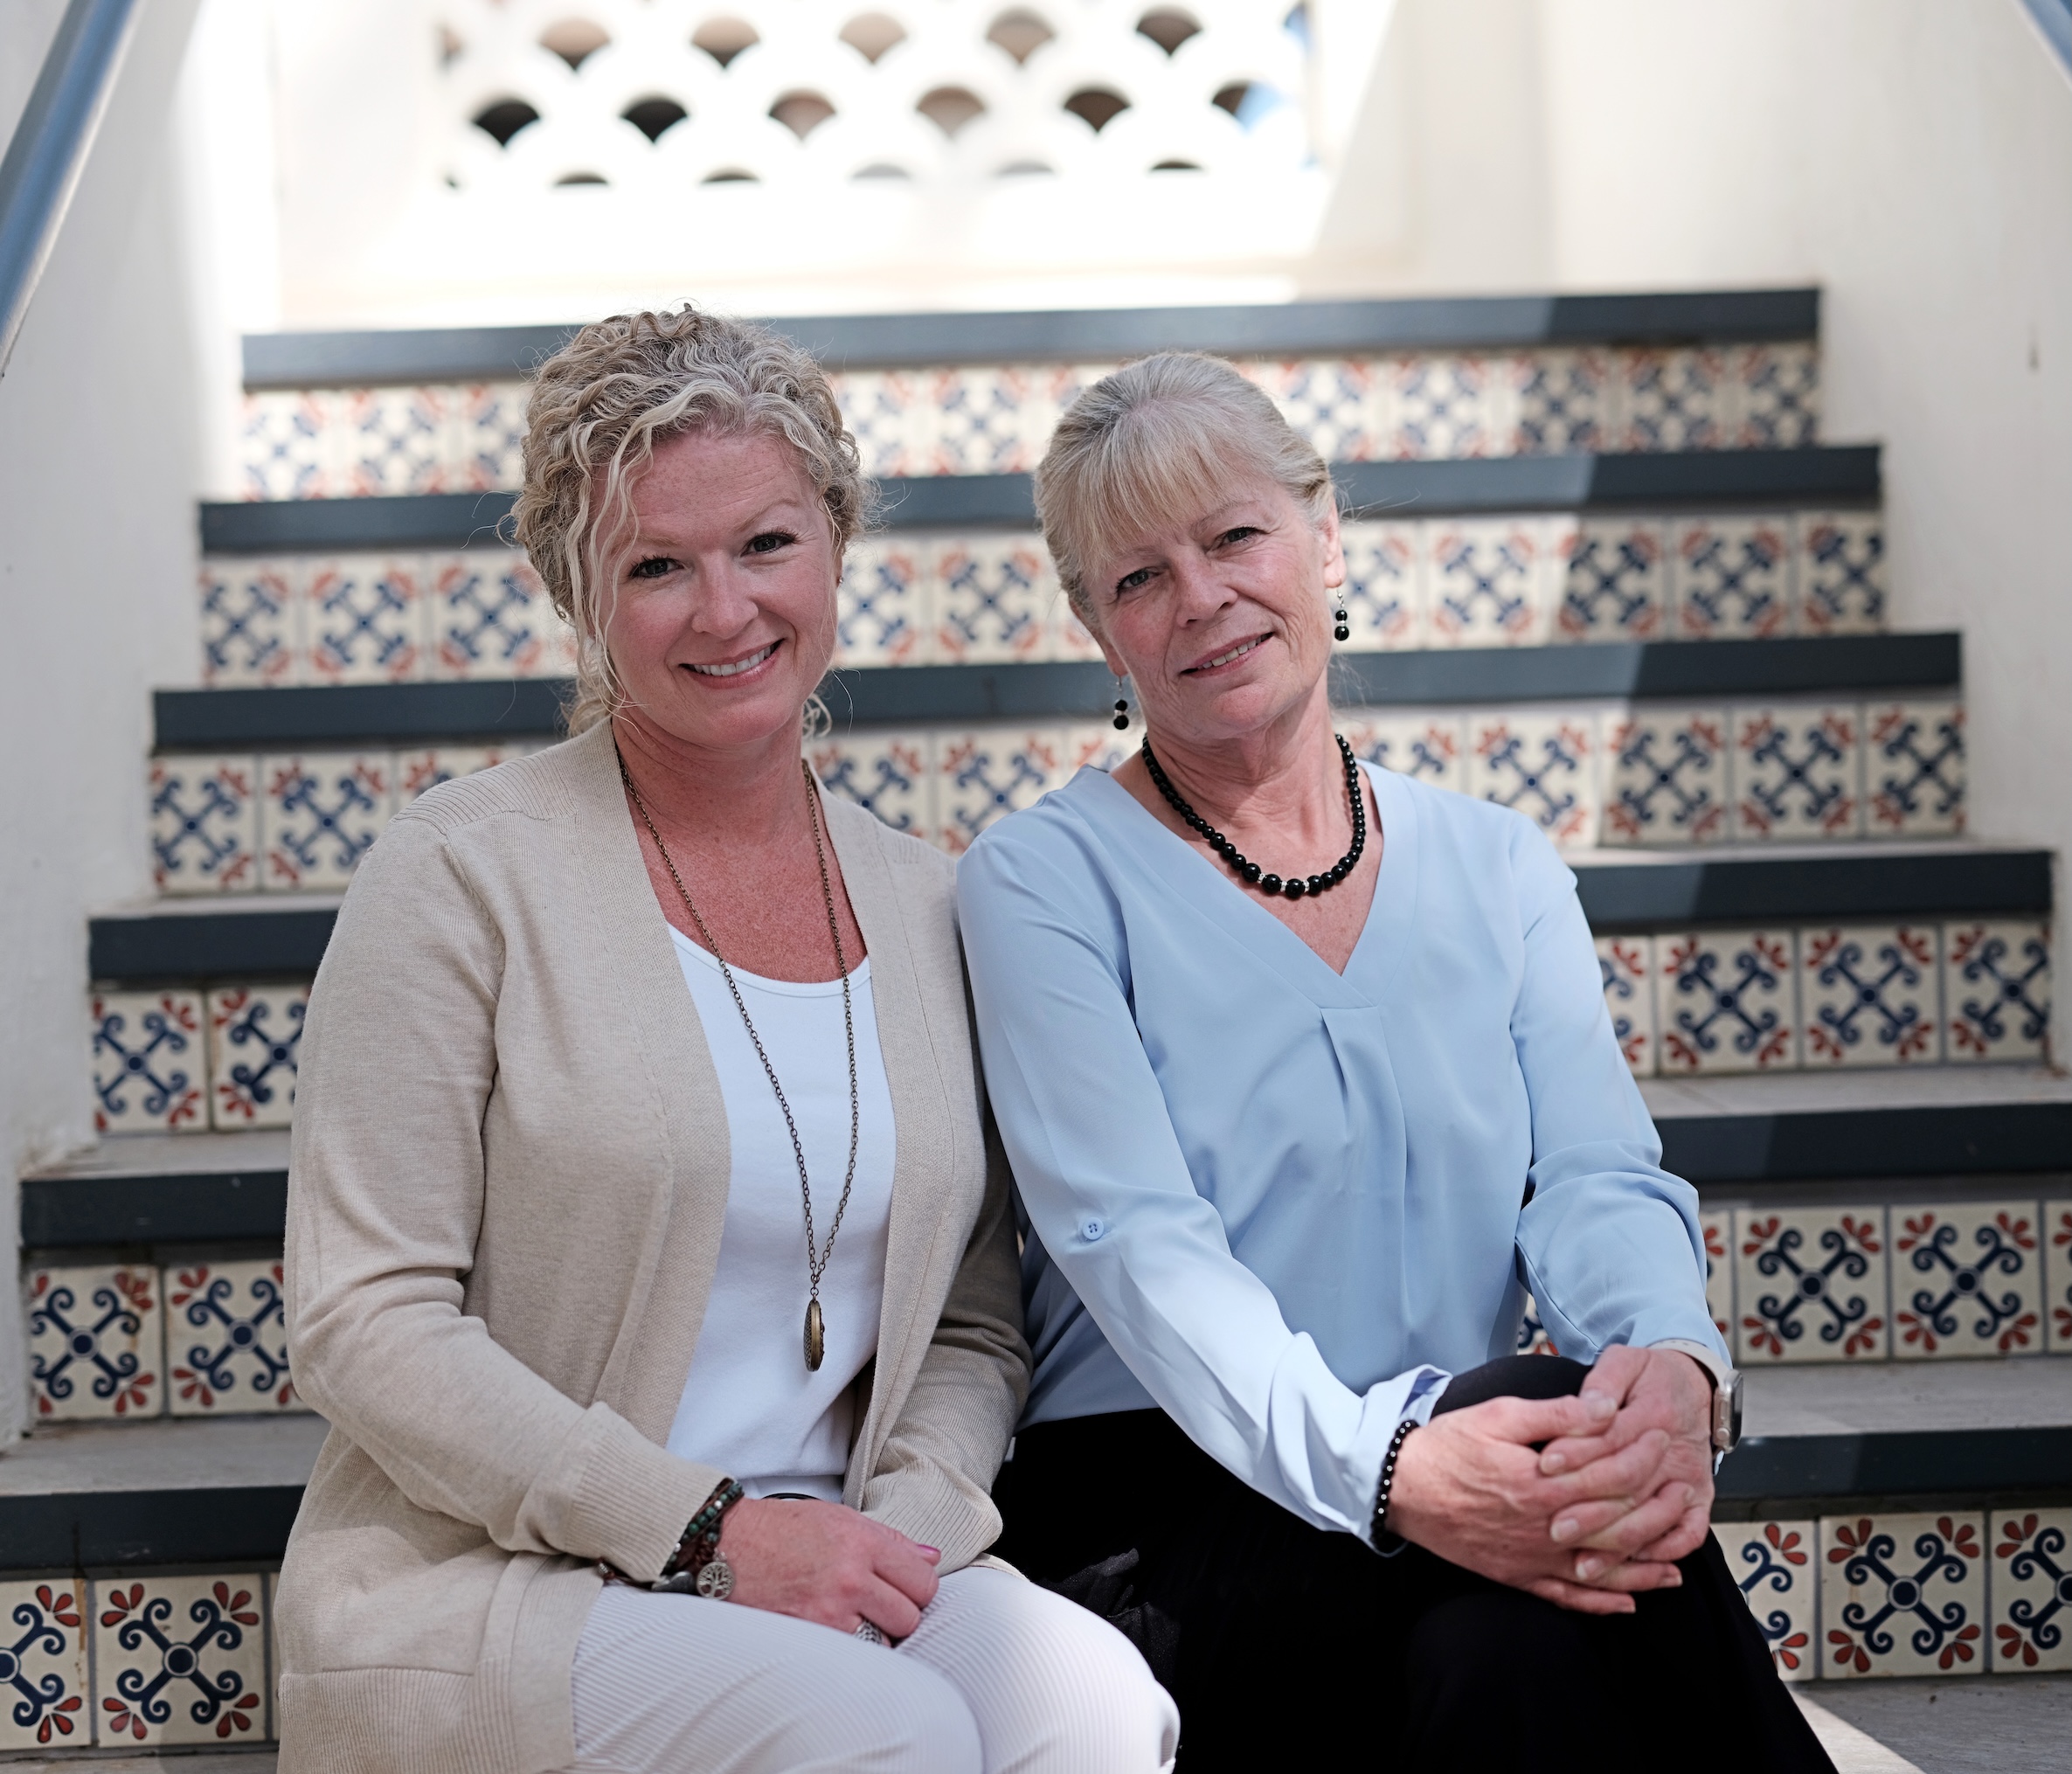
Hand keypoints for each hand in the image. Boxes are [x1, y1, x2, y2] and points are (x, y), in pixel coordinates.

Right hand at [717, 1497, 940, 1636]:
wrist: (726, 1546)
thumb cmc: (780, 1530)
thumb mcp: (838, 1518)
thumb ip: (889, 1540)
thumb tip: (930, 1557)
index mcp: (861, 1542)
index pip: (923, 1580)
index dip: (919, 1588)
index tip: (906, 1589)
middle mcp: (850, 1576)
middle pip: (909, 1616)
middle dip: (900, 1614)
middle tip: (880, 1606)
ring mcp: (829, 1611)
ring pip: (884, 1641)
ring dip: (875, 1634)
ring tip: (851, 1617)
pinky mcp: (808, 1635)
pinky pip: (851, 1653)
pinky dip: (848, 1646)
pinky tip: (832, 1629)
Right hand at [1386, 1391, 1684, 1616]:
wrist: (1400, 1486)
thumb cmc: (1448, 1446)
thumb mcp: (1501, 1415)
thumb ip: (1557, 1415)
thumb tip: (1605, 1408)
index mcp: (1544, 1486)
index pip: (1612, 1479)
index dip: (1644, 1460)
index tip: (1664, 1443)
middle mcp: (1544, 1530)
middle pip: (1616, 1529)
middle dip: (1657, 1514)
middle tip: (1684, 1498)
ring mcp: (1530, 1558)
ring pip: (1600, 1571)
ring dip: (1642, 1570)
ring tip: (1675, 1568)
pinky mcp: (1515, 1575)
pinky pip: (1565, 1598)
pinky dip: (1599, 1604)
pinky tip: (1626, 1603)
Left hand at [1536, 1346, 1715, 1572]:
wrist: (1693, 1386)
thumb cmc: (1650, 1375)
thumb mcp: (1625, 1361)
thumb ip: (1604, 1382)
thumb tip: (1591, 1405)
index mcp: (1653, 1412)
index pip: (1612, 1438)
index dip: (1576, 1451)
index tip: (1545, 1464)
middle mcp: (1673, 1451)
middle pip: (1630, 1486)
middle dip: (1590, 1509)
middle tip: (1554, 1526)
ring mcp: (1688, 1479)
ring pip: (1655, 1517)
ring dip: (1619, 1543)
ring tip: (1582, 1561)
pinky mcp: (1700, 1498)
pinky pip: (1689, 1533)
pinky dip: (1663, 1549)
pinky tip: (1630, 1560)